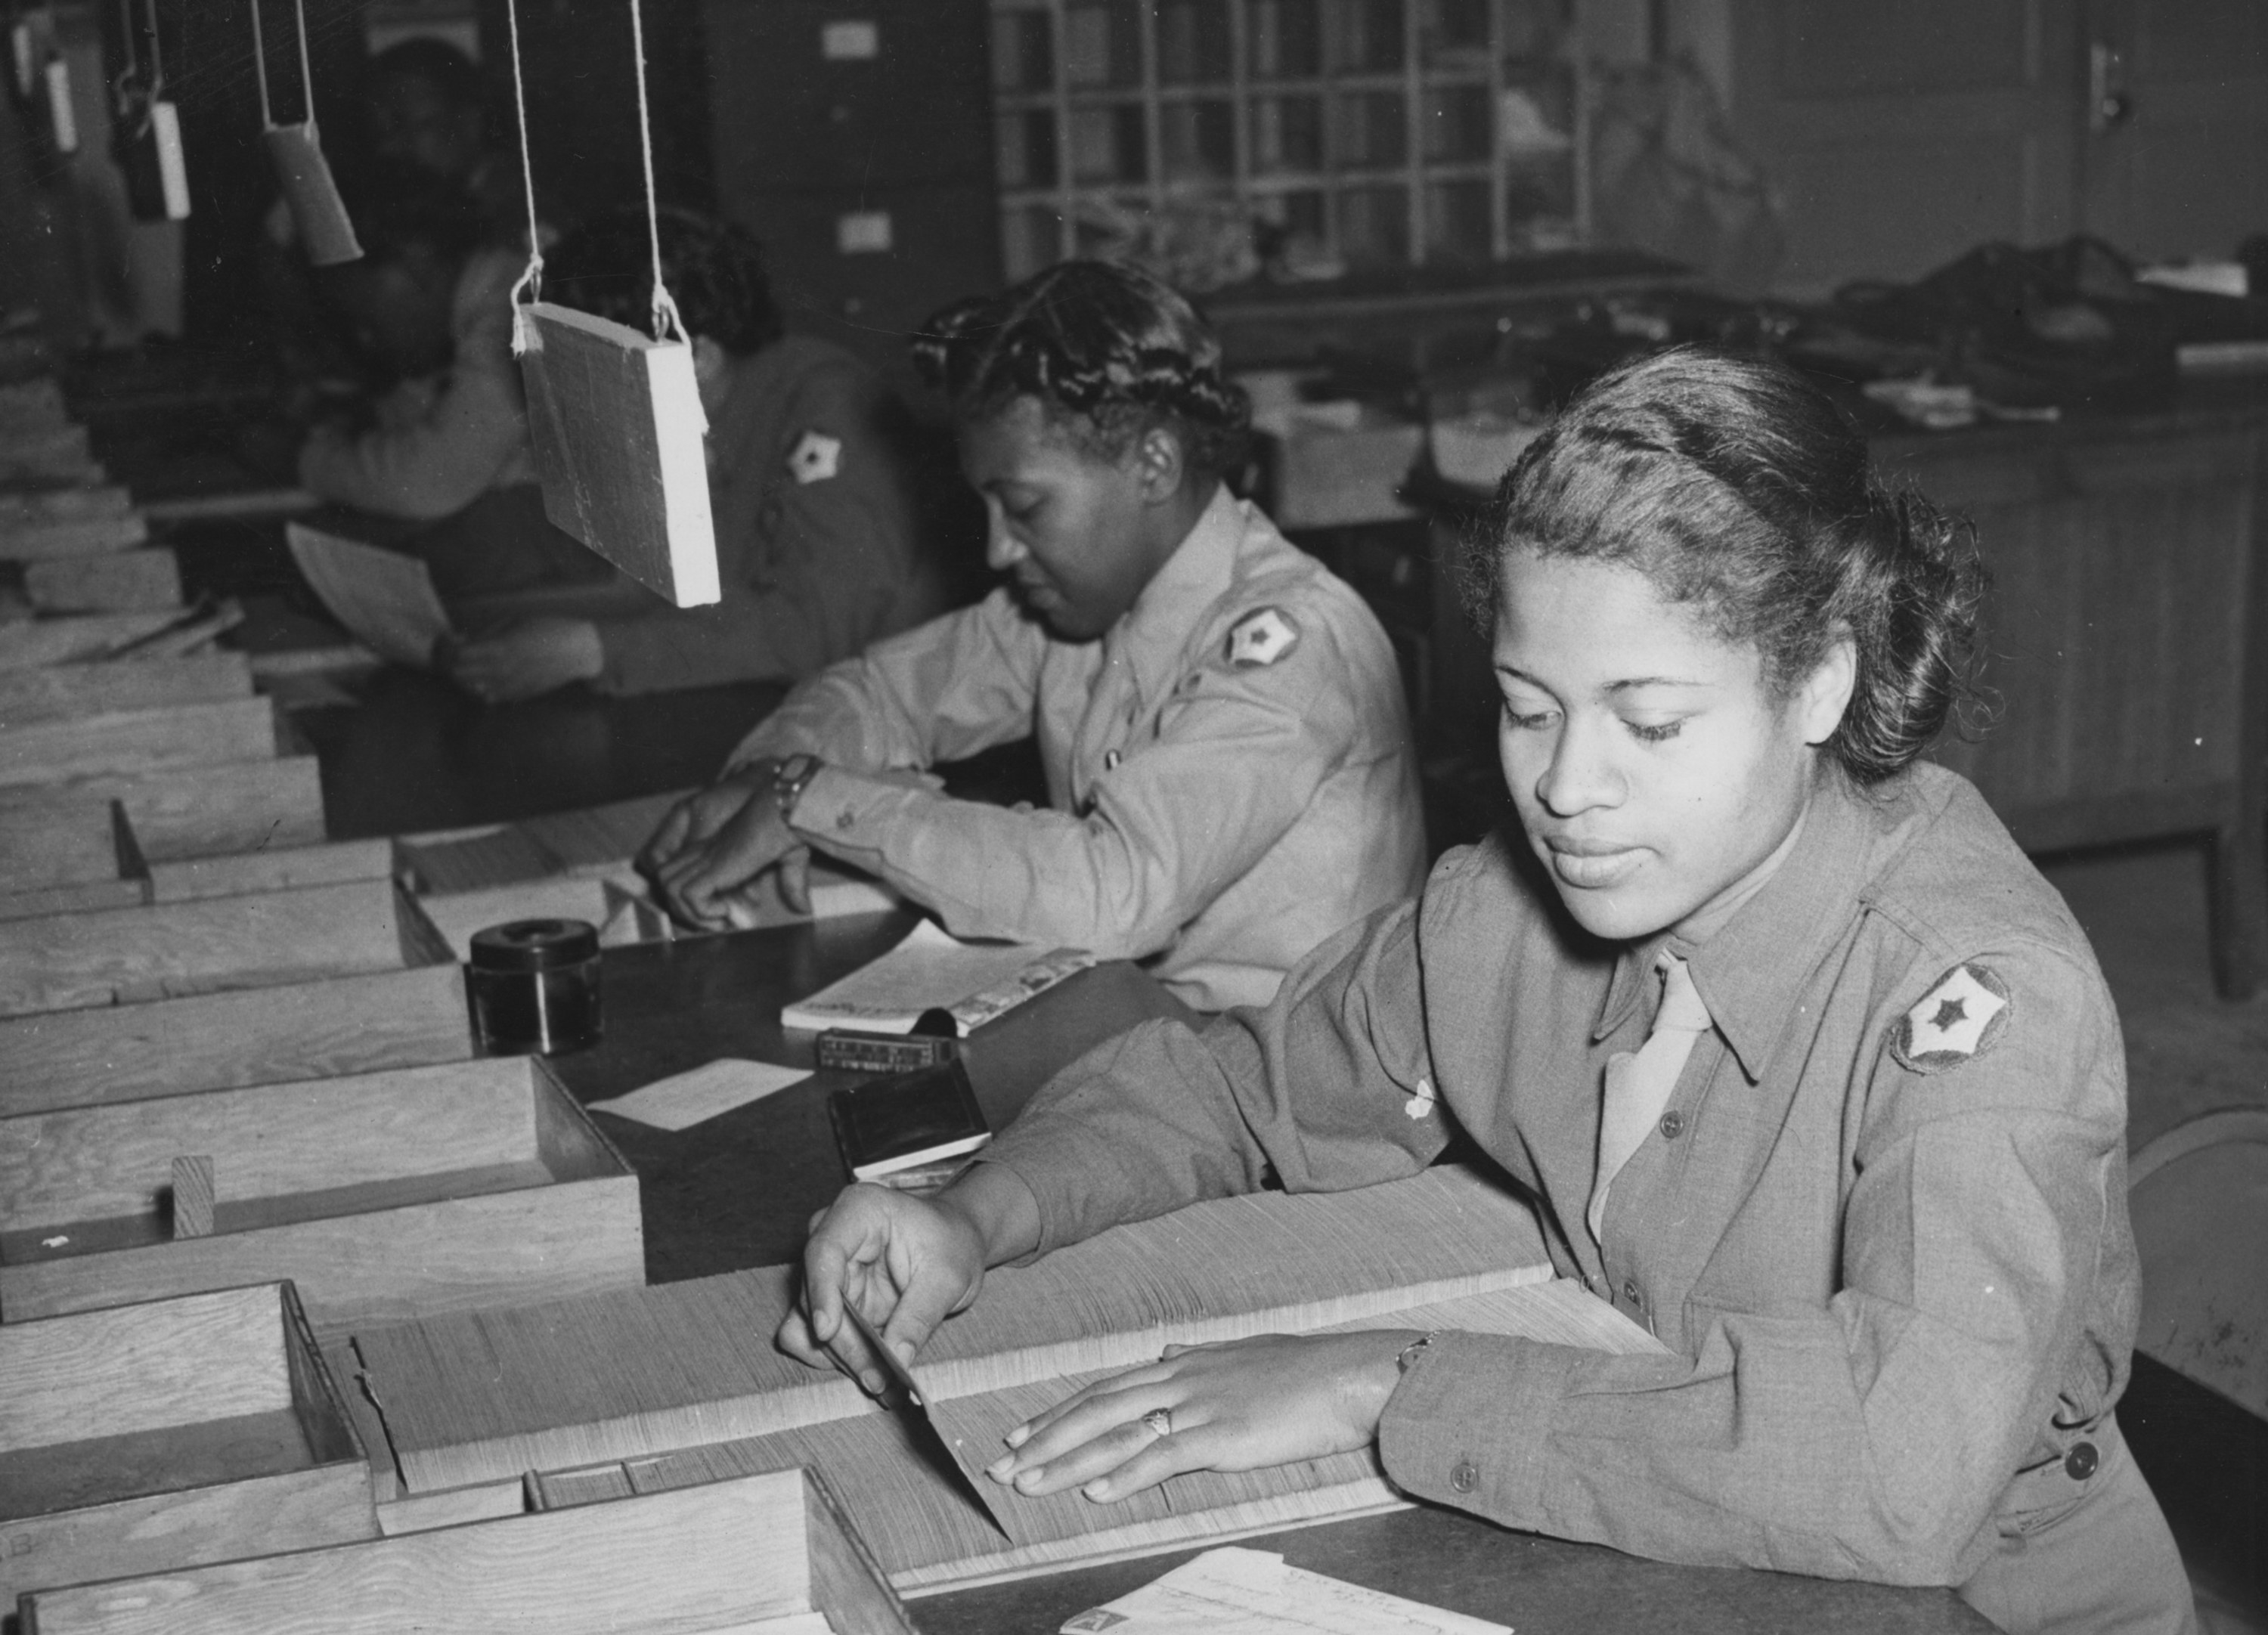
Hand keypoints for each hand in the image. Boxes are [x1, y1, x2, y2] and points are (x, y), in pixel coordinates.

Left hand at [446, 617, 603, 701]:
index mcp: (499, 648)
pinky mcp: (518, 695)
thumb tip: (465, 640)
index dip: (450, 647)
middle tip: (457, 653)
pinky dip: (482, 688)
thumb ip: (488, 633)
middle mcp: (501, 671)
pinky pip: (490, 697)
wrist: (577, 651)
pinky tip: (487, 677)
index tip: (453, 639)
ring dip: (466, 677)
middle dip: (454, 663)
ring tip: (470, 665)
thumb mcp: (515, 621)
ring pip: (472, 689)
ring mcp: (510, 686)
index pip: (459, 655)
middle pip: (460, 675)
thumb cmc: (548, 629)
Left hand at [646, 770, 808, 929]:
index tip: (724, 915)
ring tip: (719, 919)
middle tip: (716, 923)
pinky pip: (689, 896)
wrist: (784, 807)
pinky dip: (703, 910)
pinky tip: (726, 909)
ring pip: (668, 887)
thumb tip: (804, 909)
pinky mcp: (711, 866)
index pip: (686, 874)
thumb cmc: (789, 825)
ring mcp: (704, 858)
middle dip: (685, 908)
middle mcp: (703, 851)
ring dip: (691, 911)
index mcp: (717, 848)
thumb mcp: (791, 859)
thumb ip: (792, 883)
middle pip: (667, 879)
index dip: (695, 898)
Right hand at [775, 1185, 991, 1394]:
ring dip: (838, 1355)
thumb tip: (896, 1359)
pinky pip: (815, 1335)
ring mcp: (826, 1270)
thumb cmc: (953, 1245)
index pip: (824, 1251)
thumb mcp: (947, 1277)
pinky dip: (838, 1356)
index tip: (827, 1332)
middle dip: (842, 1341)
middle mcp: (831, 1236)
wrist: (956, 1242)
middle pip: (814, 1295)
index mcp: (859, 1211)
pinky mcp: (829, 1299)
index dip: (821, 1293)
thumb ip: (919, 1316)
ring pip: (806, 1321)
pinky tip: (869, 1369)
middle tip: (877, 1378)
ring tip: (879, 1379)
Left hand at [981, 1329, 1414, 1504]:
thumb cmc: (1303, 1368)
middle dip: (1044, 1438)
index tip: (1023, 1433)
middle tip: (1002, 1464)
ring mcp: (1199, 1407)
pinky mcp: (1222, 1436)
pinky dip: (1124, 1473)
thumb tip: (1168, 1348)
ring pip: (1117, 1433)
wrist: (1349, 1374)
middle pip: (1096, 1408)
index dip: (1061, 1411)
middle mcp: (1181, 1379)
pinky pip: (1162, 1456)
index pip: (1105, 1387)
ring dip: (1066, 1460)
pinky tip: (1096, 1490)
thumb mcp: (1242, 1351)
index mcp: (1184, 1362)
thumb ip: (1199, 1353)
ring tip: (1028, 1482)